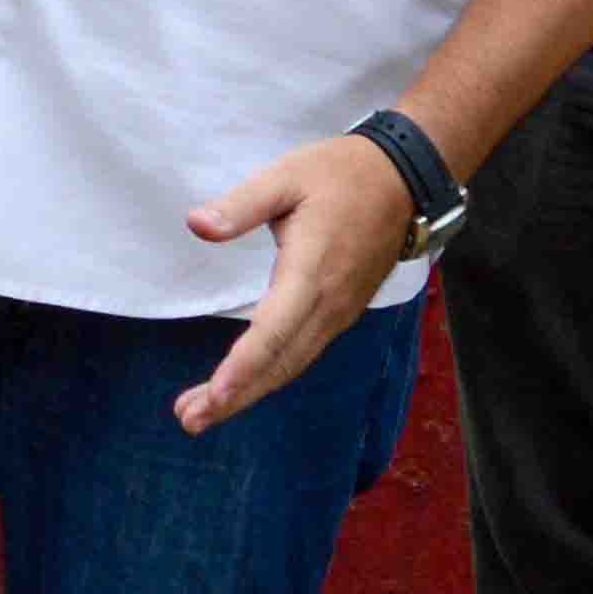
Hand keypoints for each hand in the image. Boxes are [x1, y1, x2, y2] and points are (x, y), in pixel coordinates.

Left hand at [174, 134, 420, 434]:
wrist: (402, 180)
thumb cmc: (339, 174)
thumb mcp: (286, 177)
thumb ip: (241, 205)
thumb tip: (196, 224)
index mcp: (311, 272)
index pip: (274, 331)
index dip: (244, 366)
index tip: (215, 395)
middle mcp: (329, 303)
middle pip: (280, 362)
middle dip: (236, 396)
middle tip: (190, 420)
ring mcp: (339, 312)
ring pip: (292, 364)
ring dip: (249, 391)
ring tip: (202, 413)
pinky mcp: (342, 312)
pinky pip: (303, 353)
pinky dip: (271, 375)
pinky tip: (244, 386)